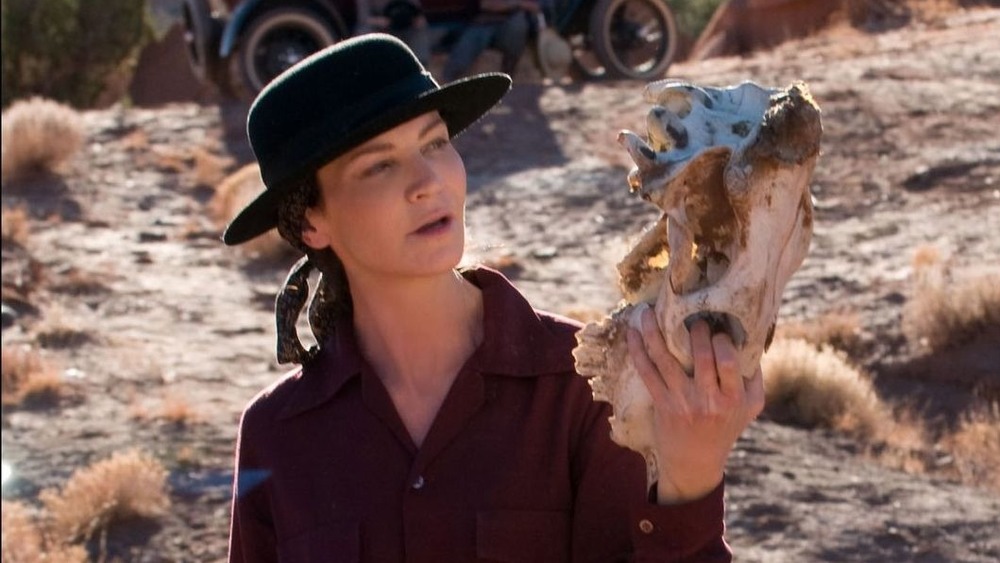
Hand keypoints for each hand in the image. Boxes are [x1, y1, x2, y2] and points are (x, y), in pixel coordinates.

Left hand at [626, 309, 763, 503]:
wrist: (695, 462)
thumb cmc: (726, 427)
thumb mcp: (751, 406)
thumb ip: (753, 375)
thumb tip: (751, 335)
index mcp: (735, 398)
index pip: (730, 361)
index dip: (722, 340)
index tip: (717, 330)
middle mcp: (710, 400)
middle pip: (701, 356)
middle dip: (696, 330)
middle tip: (692, 318)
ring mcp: (683, 400)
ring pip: (667, 359)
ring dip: (654, 332)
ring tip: (647, 312)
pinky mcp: (662, 403)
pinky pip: (647, 371)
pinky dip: (638, 350)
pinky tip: (632, 332)